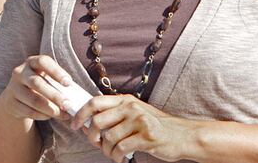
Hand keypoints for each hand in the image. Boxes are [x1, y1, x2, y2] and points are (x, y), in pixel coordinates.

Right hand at [0, 55, 74, 121]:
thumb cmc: (39, 86)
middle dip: (54, 95)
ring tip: (63, 114)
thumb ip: (57, 84)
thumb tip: (75, 98)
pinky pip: (28, 111)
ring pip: (33, 100)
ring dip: (50, 109)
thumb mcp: (46, 79)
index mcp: (31, 62)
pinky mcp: (11, 103)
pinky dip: (43, 115)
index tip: (69, 83)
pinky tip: (51, 116)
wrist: (16, 97)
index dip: (56, 71)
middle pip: (37, 83)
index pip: (43, 62)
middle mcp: (20, 72)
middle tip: (68, 105)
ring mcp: (13, 88)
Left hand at [71, 95, 189, 161]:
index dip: (80, 114)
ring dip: (107, 151)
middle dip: (92, 137)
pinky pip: (121, 149)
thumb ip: (113, 115)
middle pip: (97, 121)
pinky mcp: (146, 136)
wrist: (183, 136)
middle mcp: (130, 107)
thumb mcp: (134, 113)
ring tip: (114, 154)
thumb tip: (85, 123)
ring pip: (109, 138)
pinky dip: (117, 157)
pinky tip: (122, 158)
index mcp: (125, 100)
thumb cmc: (156, 126)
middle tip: (97, 144)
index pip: (94, 101)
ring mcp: (139, 121)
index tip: (74, 125)